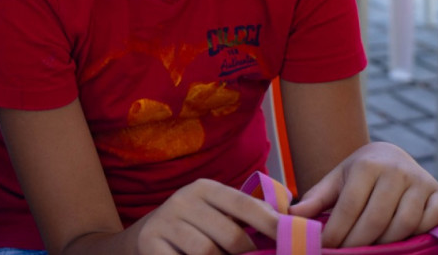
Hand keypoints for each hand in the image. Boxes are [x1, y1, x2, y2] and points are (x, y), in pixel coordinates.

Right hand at [130, 179, 279, 254]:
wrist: (146, 238)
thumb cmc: (194, 228)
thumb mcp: (216, 212)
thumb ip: (249, 214)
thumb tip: (291, 219)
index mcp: (204, 188)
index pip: (244, 205)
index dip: (271, 224)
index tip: (292, 240)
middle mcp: (183, 200)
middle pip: (232, 237)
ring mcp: (165, 223)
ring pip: (209, 254)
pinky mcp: (151, 244)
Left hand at [290, 142, 437, 246]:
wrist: (391, 156)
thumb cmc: (358, 174)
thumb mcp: (335, 180)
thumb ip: (316, 199)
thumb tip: (291, 215)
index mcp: (367, 164)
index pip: (350, 205)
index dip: (337, 230)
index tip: (326, 246)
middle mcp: (396, 170)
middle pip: (377, 218)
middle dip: (359, 242)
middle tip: (345, 253)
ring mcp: (421, 182)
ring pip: (404, 224)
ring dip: (386, 243)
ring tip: (369, 250)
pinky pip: (429, 222)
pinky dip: (415, 235)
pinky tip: (398, 239)